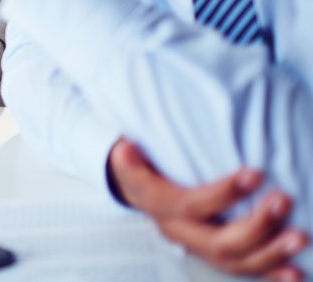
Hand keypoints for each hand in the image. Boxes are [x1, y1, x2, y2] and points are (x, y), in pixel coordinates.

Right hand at [109, 138, 307, 279]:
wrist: (134, 188)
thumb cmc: (139, 166)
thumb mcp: (126, 157)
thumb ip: (127, 157)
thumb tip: (125, 151)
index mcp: (159, 207)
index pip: (191, 206)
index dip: (224, 194)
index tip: (254, 174)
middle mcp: (179, 232)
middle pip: (218, 242)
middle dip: (255, 227)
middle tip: (282, 202)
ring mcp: (198, 246)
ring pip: (235, 261)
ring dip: (270, 253)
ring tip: (299, 237)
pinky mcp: (216, 253)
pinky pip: (244, 270)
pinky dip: (272, 275)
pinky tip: (295, 274)